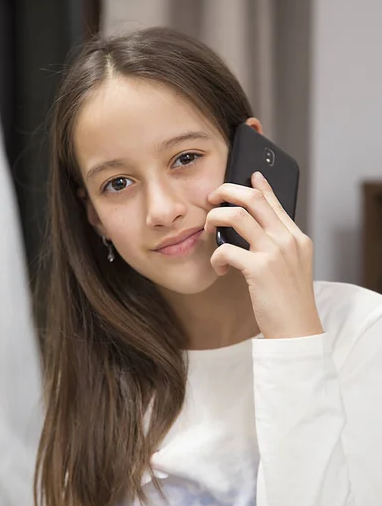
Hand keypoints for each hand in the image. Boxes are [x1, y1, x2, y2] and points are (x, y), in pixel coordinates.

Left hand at [204, 172, 323, 339]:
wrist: (298, 330)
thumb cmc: (289, 302)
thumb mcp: (292, 267)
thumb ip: (279, 246)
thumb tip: (257, 230)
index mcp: (296, 237)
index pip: (274, 202)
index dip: (259, 186)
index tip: (249, 175)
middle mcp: (287, 240)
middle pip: (253, 199)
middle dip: (226, 191)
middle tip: (211, 199)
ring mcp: (275, 252)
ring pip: (236, 216)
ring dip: (214, 218)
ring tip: (208, 230)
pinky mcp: (259, 269)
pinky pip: (226, 249)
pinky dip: (216, 257)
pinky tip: (218, 269)